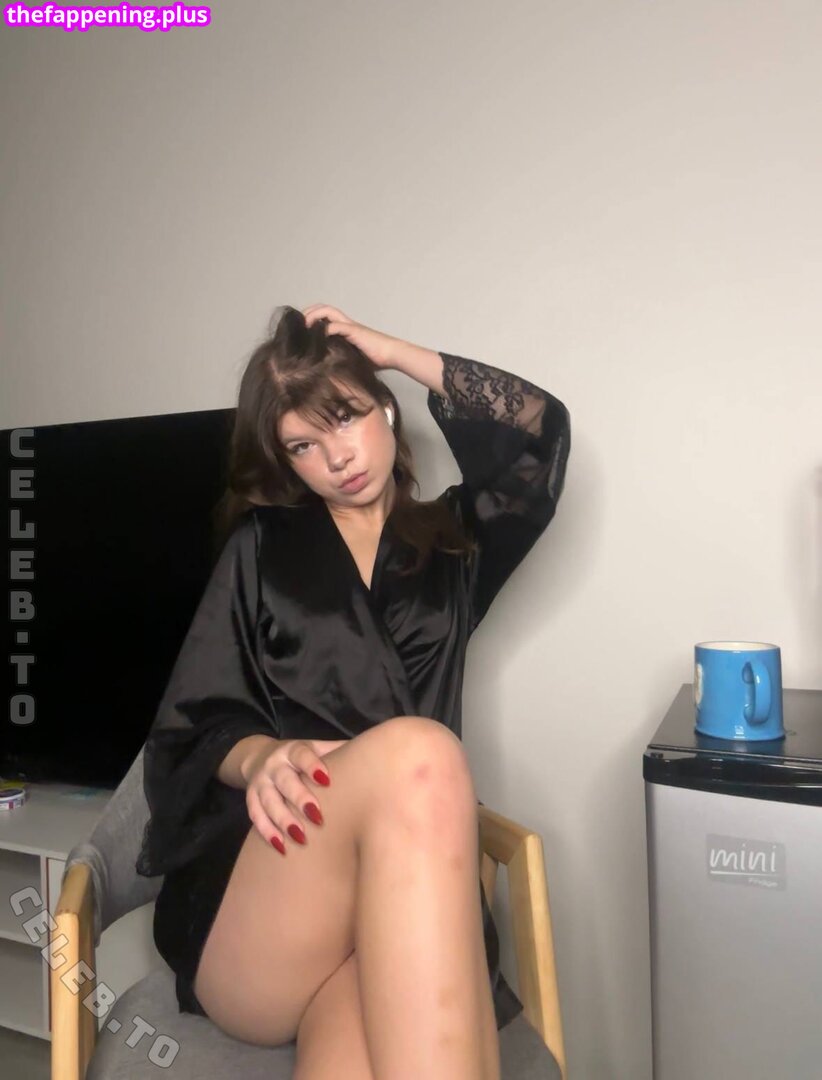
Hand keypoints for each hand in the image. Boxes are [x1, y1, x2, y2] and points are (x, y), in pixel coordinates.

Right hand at [244, 737, 346, 853]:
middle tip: (317, 816)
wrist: (261, 757)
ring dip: (283, 820)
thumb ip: (338, 752)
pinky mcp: (250, 797)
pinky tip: (281, 846)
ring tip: (300, 837)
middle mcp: (274, 764)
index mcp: (293, 750)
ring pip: (268, 801)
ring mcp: (260, 781)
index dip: (312, 766)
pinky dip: (267, 831)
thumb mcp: (317, 749)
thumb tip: (375, 750)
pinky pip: (255, 816)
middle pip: (284, 780)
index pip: (301, 755)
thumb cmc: (301, 758)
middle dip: (299, 798)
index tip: (326, 779)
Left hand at [302, 304, 398, 368]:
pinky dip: (325, 328)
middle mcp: (346, 323)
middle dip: (309, 312)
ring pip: (328, 311)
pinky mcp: (353, 331)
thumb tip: (324, 368)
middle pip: (324, 308)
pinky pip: (335, 325)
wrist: (391, 355)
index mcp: (345, 328)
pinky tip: (316, 336)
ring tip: (304, 326)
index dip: (312, 317)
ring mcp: (350, 325)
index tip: (301, 328)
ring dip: (313, 315)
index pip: (325, 315)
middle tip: (298, 324)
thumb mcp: (352, 358)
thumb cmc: (375, 360)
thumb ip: (340, 356)